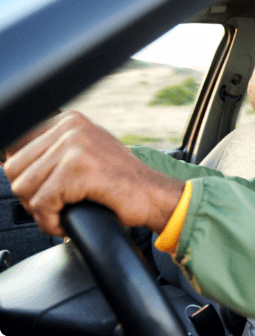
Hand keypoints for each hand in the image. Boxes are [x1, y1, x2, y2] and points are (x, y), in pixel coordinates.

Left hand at [4, 111, 183, 235]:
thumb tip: (8, 157)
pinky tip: (67, 222)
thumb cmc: (120, 181)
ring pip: (23, 187)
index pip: (15, 146)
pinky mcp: (77, 171)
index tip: (42, 190)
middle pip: (14, 168)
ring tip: (61, 213)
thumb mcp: (86, 152)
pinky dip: (50, 222)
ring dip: (39, 211)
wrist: (152, 195)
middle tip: (54, 207)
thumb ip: (54, 149)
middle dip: (29, 196)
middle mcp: (70, 127)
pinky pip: (42, 204)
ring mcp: (74, 146)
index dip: (24, 176)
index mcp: (69, 120)